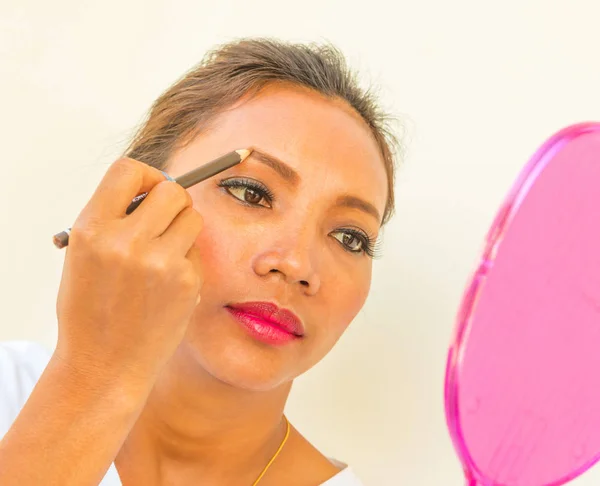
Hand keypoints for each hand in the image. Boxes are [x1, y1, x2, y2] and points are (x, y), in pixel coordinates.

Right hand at [54, 157, 202, 385]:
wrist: (103, 365)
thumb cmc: (90, 309)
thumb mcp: (84, 256)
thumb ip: (113, 219)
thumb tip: (154, 188)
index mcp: (92, 229)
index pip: (128, 170)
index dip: (145, 175)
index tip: (149, 188)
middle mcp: (126, 241)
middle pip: (172, 190)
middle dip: (172, 200)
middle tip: (165, 219)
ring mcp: (160, 263)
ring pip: (193, 217)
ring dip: (183, 228)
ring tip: (164, 253)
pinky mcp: (186, 282)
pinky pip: (196, 252)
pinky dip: (186, 260)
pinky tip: (167, 285)